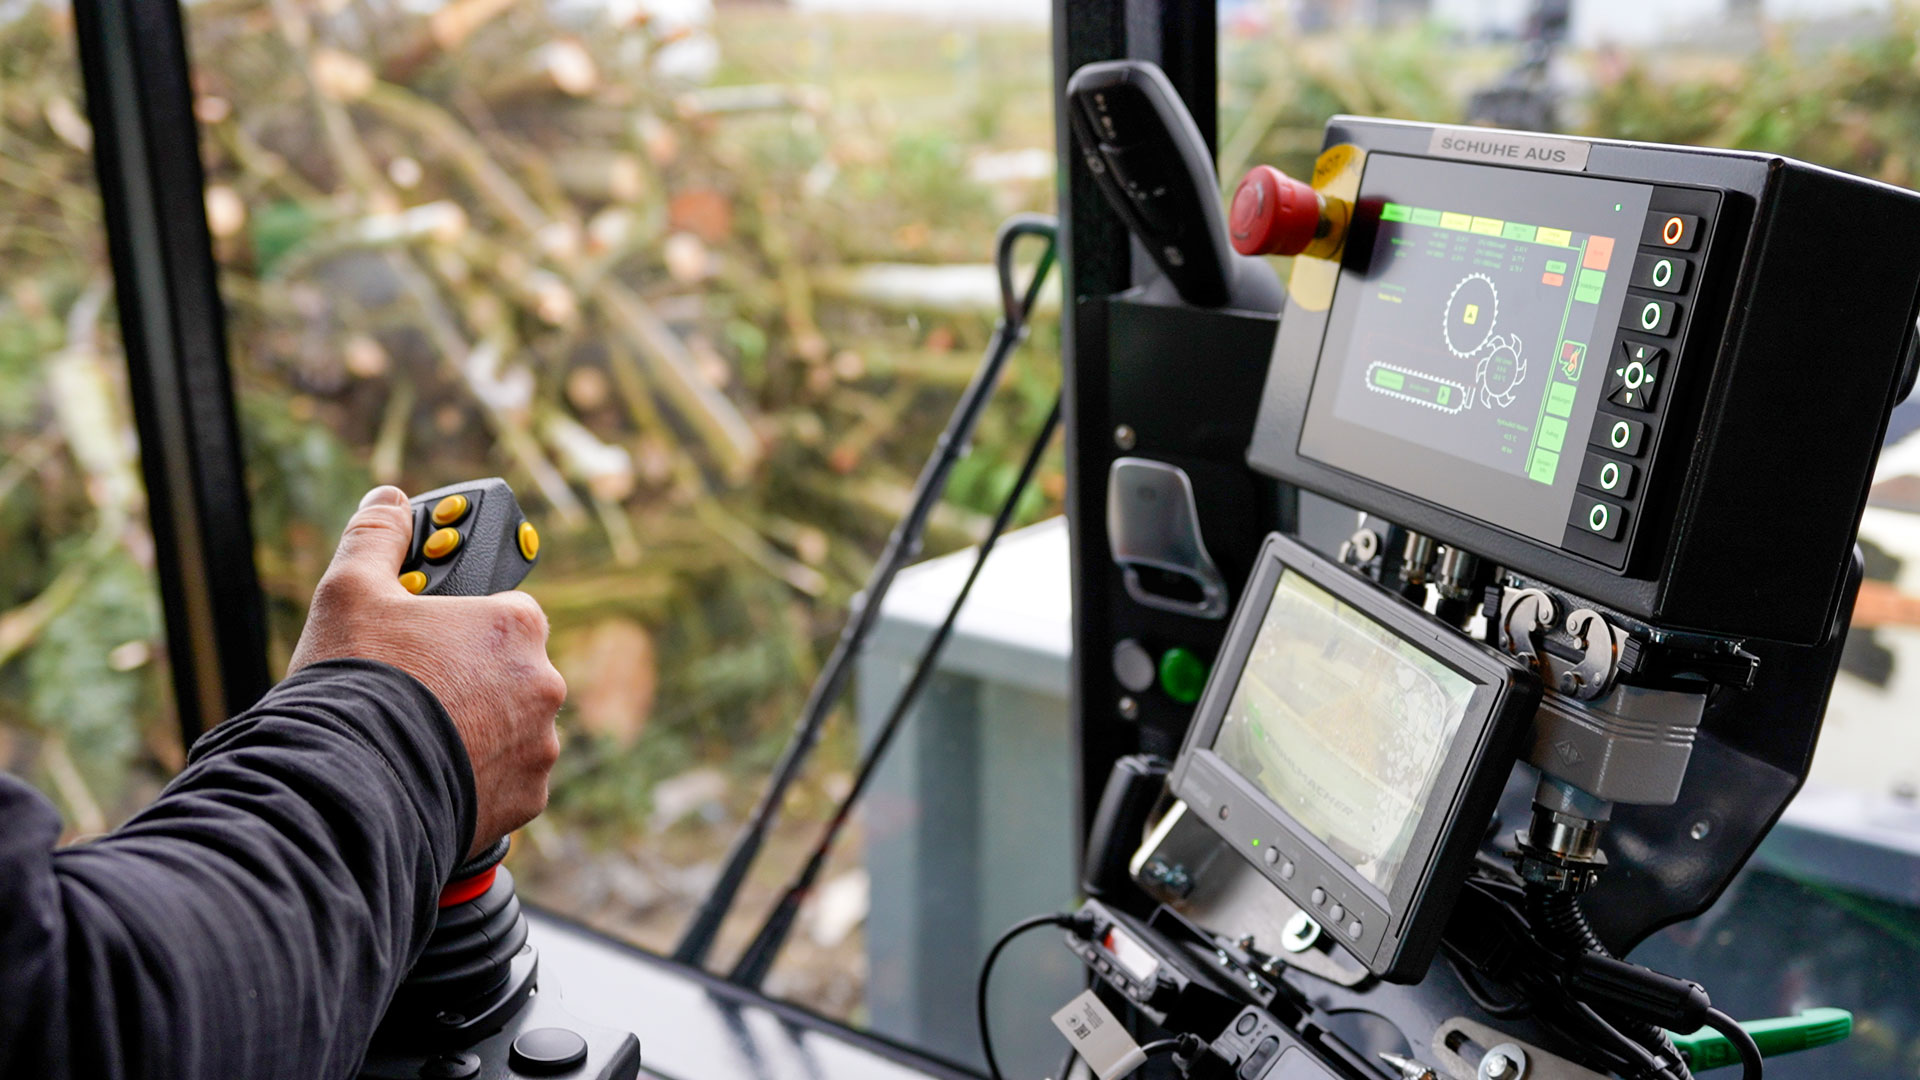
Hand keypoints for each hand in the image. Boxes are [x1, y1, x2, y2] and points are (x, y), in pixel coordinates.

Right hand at [289, 486, 565, 860]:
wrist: (348, 787)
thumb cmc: (355, 681)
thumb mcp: (350, 591)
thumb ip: (375, 537)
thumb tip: (387, 500)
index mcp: (517, 627)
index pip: (506, 611)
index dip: (463, 623)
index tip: (429, 638)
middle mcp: (544, 685)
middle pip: (508, 673)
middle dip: (468, 681)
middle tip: (413, 694)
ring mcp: (540, 747)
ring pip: (509, 730)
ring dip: (476, 732)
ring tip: (414, 739)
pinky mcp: (526, 800)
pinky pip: (505, 782)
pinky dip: (476, 780)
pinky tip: (427, 776)